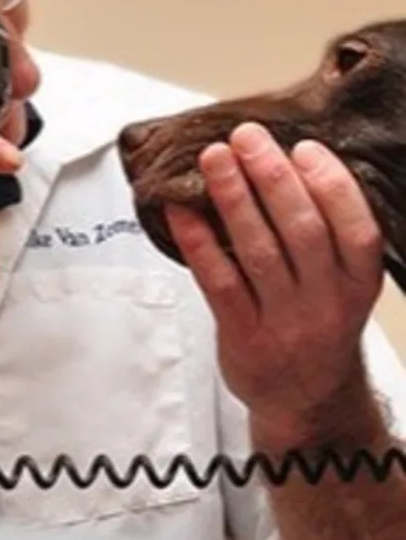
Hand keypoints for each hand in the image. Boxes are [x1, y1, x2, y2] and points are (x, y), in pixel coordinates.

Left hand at [165, 122, 383, 440]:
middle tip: (246, 136)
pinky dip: (198, 242)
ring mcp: (285, 323)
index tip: (304, 148)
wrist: (306, 403)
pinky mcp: (244, 337)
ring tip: (214, 158)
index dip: (332, 185)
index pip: (356, 229)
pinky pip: (219, 282)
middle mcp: (326, 303)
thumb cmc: (317, 330)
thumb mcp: (340, 289)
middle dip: (272, 177)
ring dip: (234, 198)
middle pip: (301, 231)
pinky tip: (180, 211)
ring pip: (258, 251)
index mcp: (358, 285)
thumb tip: (280, 166)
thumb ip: (322, 239)